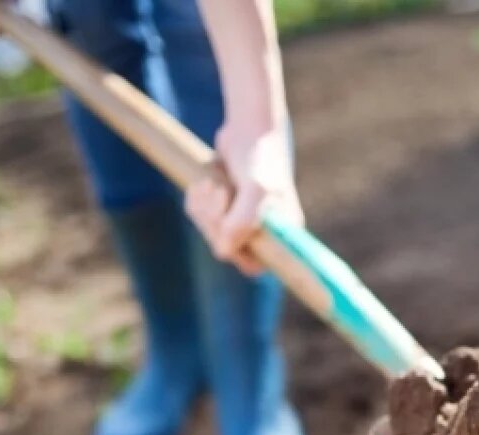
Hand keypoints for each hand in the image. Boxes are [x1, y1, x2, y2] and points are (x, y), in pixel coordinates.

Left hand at [185, 126, 303, 274]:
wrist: (248, 125)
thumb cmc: (260, 156)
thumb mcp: (256, 189)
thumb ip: (242, 222)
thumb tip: (223, 252)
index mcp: (281, 233)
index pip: (254, 266)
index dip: (236, 252)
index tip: (228, 224)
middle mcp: (263, 230)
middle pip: (224, 248)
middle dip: (214, 221)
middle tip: (221, 192)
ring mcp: (241, 219)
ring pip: (208, 233)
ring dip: (204, 207)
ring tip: (216, 183)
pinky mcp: (222, 207)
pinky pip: (199, 217)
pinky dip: (197, 199)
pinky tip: (207, 181)